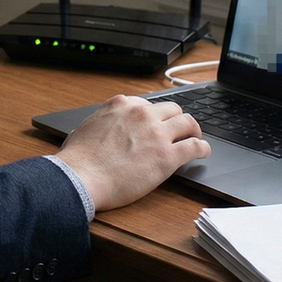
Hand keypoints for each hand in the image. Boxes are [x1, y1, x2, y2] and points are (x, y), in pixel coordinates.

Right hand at [55, 96, 210, 211]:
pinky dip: (203, 148)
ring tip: (196, 138)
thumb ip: (104, 122)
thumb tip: (105, 130)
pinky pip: (195, 146)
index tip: (157, 124)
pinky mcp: (167, 156)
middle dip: (176, 120)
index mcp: (122, 105)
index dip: (155, 116)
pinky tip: (203, 152)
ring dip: (193, 130)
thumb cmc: (78, 159)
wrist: (80, 177)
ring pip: (188, 122)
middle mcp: (142, 114)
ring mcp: (156, 133)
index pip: (148, 104)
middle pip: (172, 109)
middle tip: (179, 130)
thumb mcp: (87, 126)